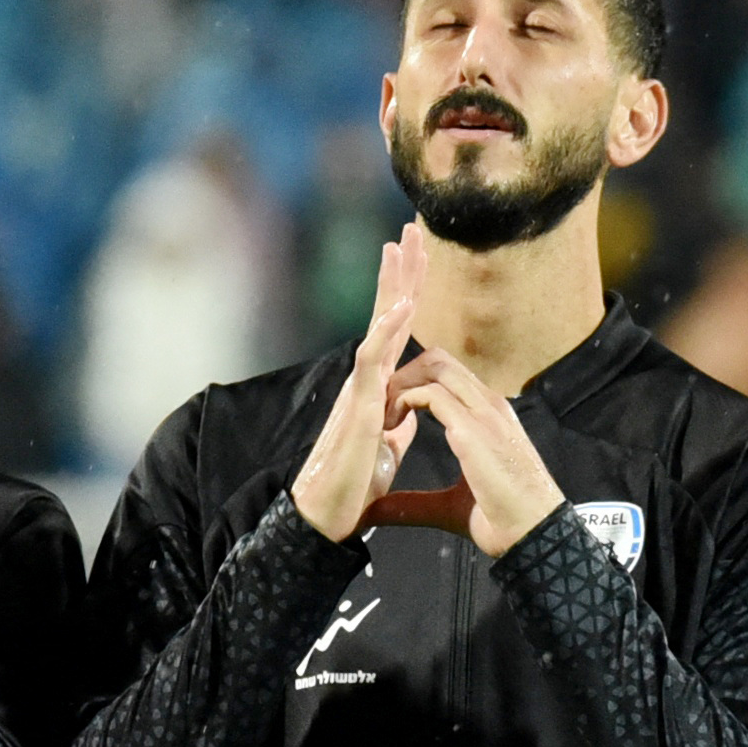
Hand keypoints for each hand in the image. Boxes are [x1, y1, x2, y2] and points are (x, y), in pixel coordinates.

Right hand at [291, 226, 430, 542]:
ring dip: (391, 285)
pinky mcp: (358, 406)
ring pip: (378, 326)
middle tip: (411, 229)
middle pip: (388, 314)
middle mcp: (366, 378)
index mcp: (378, 386)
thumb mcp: (386, 448)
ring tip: (400, 246)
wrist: (327, 517)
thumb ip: (397, 423)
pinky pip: (373, 360)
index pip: (398, 329)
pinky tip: (403, 304)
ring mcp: (360, 388)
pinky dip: (388, 330)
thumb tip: (411, 410)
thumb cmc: (352, 485)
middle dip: (401, 272)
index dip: (409, 292)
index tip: (420, 256)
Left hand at [385, 349, 565, 558]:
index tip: (391, 413)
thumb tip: (380, 510)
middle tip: (381, 409)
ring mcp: (484, 412)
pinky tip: (391, 426)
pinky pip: (431, 394)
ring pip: (435, 367)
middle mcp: (488, 405)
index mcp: (488, 417)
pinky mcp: (473, 428)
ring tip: (384, 417)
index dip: (414, 385)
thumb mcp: (448, 506)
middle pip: (439, 361)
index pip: (448, 376)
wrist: (534, 533)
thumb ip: (415, 502)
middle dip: (403, 375)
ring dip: (401, 385)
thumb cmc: (502, 520)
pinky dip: (404, 401)